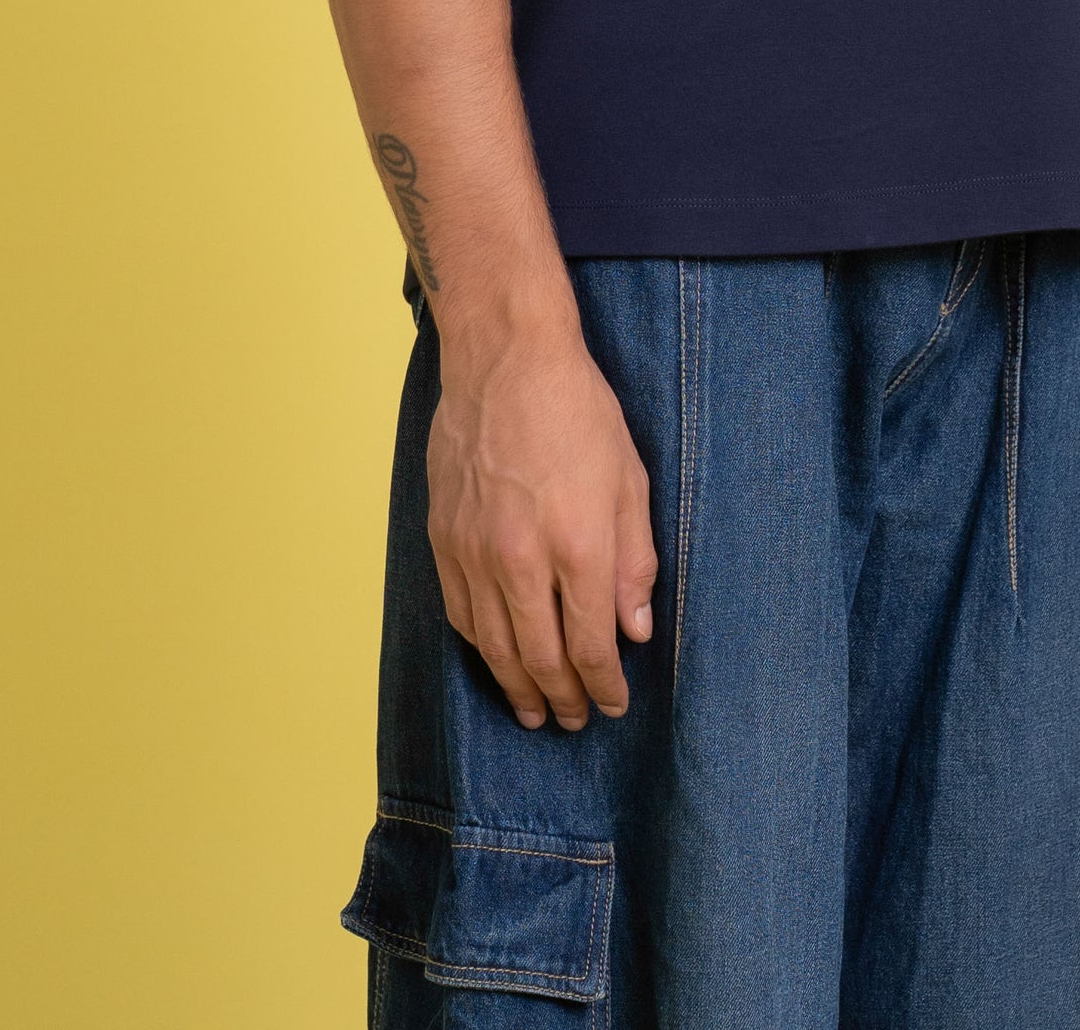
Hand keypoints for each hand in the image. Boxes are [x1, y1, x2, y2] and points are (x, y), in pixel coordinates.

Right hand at [425, 314, 657, 729]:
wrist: (506, 359)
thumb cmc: (579, 411)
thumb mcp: (631, 480)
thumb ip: (635, 562)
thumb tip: (636, 631)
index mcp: (579, 546)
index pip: (593, 647)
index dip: (605, 687)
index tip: (615, 705)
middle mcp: (522, 560)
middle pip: (541, 659)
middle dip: (563, 699)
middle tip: (576, 720)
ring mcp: (475, 552)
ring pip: (495, 647)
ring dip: (517, 687)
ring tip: (534, 711)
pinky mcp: (443, 538)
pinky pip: (460, 614)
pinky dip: (480, 647)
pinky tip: (496, 658)